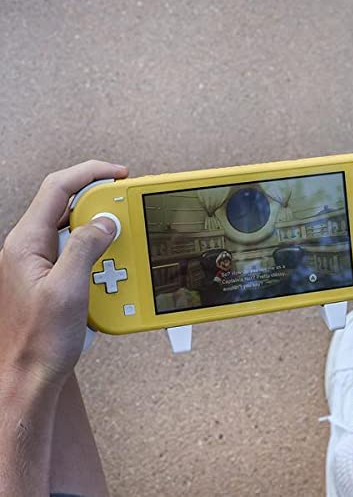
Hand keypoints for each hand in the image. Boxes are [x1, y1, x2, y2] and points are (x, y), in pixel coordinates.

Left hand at [0, 160, 127, 389]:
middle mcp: (31, 247)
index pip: (58, 189)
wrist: (29, 376)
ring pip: (77, 229)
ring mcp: (42, 262)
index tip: (119, 175)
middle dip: (101, 203)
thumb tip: (107, 222)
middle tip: (128, 208)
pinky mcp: (54, 277)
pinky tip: (112, 267)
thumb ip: (86, 248)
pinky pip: (80, 253)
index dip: (90, 174)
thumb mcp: (67, 289)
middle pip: (69, 206)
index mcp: (26, 243)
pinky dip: (101, 253)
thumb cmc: (38, 341)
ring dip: (103, 231)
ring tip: (123, 241)